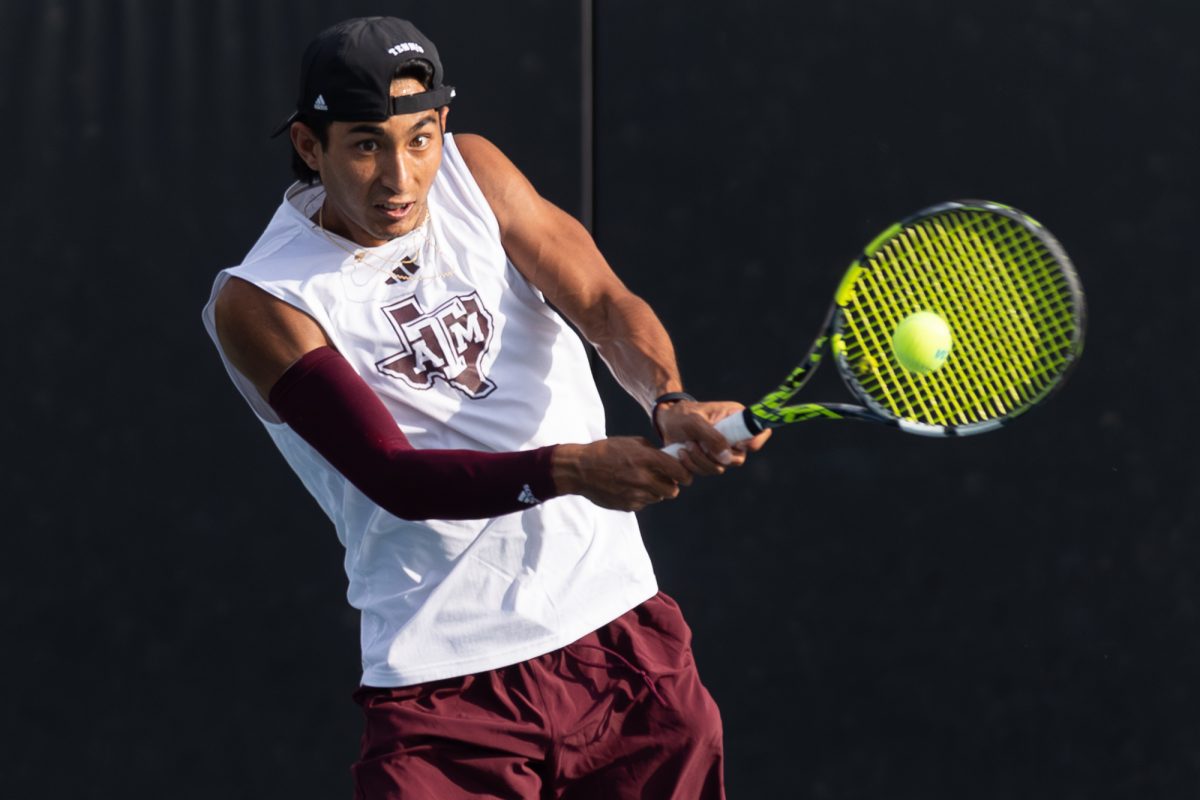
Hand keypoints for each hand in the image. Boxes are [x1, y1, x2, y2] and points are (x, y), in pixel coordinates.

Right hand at [552, 437, 692, 511]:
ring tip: (640, 481)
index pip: (679, 471)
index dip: (685, 474)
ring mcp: (635, 494)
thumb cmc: (606, 451)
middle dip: (671, 485)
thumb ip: (653, 452)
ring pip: (658, 498)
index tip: (685, 475)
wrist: (581, 469)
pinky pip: (643, 503)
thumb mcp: (631, 442)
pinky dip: (641, 497)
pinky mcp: (628, 505)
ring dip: (654, 491)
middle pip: (672, 490)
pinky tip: (628, 487)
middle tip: (663, 479)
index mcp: (645, 458)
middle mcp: (642, 478)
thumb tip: (670, 460)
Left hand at [655, 400, 771, 475]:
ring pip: (720, 468)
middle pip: (738, 458)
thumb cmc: (682, 415)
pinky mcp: (709, 460)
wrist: (665, 421)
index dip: (754, 442)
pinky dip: (692, 466)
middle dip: (714, 457)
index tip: (737, 445)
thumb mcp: (695, 421)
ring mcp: (721, 450)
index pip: (759, 432)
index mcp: (737, 418)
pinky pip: (706, 472)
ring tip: (685, 446)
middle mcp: (733, 436)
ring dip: (700, 460)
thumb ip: (713, 438)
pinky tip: (681, 453)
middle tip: (695, 445)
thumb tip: (728, 458)